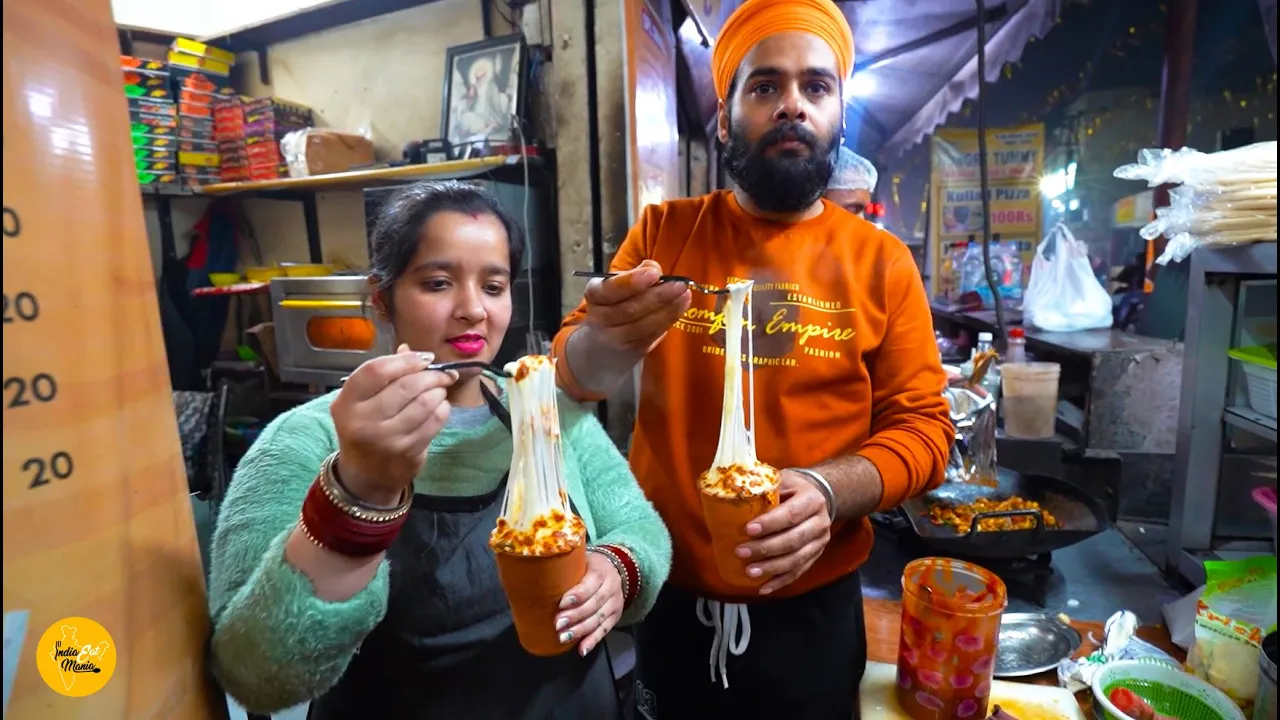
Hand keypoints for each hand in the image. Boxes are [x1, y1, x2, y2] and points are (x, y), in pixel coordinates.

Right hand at [330, 344, 456, 506]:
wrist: (365, 475)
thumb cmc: (365, 428)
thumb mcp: (362, 401)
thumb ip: (384, 374)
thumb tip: (411, 350)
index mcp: (346, 403)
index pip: (377, 370)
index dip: (405, 360)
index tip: (424, 358)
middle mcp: (363, 422)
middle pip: (406, 386)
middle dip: (431, 375)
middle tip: (442, 374)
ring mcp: (386, 440)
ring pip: (425, 403)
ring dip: (439, 391)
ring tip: (440, 389)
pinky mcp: (408, 452)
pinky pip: (435, 421)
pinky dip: (443, 409)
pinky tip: (439, 407)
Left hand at [555, 551, 624, 656]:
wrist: (616, 569)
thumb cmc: (589, 566)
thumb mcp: (581, 560)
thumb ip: (566, 567)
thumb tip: (538, 576)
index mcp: (601, 571)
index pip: (590, 584)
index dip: (576, 595)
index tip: (561, 604)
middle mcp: (611, 587)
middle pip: (594, 604)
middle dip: (575, 616)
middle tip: (557, 624)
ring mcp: (615, 604)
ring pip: (598, 620)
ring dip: (581, 631)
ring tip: (563, 637)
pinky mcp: (615, 617)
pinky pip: (604, 631)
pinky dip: (592, 641)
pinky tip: (581, 650)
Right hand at [582, 259, 691, 354]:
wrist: (601, 346)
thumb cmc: (613, 306)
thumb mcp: (617, 286)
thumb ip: (635, 274)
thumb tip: (652, 266)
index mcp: (595, 296)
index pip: (608, 290)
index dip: (631, 282)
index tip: (654, 273)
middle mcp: (601, 319)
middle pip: (629, 309)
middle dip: (658, 296)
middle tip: (680, 284)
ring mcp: (617, 338)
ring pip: (643, 325)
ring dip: (668, 309)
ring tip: (685, 294)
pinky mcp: (634, 351)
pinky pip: (653, 335)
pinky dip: (669, 319)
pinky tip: (681, 305)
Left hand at [736, 470, 832, 595]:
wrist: (821, 496)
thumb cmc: (794, 488)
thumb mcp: (784, 479)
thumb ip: (765, 486)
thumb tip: (731, 492)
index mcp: (812, 500)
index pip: (790, 514)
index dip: (769, 524)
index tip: (748, 530)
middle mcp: (820, 522)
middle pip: (793, 540)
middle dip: (766, 548)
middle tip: (741, 552)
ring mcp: (820, 542)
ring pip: (797, 559)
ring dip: (772, 568)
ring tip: (750, 572)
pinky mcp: (816, 555)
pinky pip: (799, 571)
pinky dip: (781, 581)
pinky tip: (764, 587)